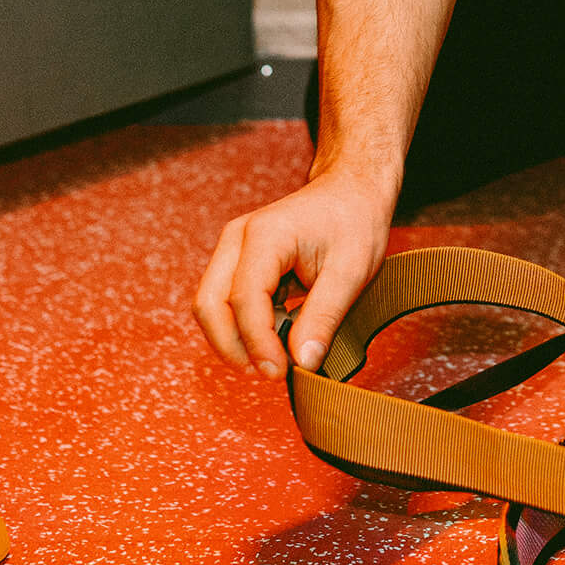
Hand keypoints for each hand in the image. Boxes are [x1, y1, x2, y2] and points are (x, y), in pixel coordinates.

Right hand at [196, 165, 397, 377]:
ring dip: (237, 340)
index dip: (258, 344)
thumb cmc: (354, 222)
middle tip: (272, 372)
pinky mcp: (238, 262)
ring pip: (211, 308)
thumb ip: (324, 318)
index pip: (244, 301)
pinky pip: (226, 303)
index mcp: (264, 236)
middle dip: (234, 348)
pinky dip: (245, 328)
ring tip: (279, 356)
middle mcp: (237, 239)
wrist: (352, 191)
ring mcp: (233, 249)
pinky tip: (279, 335)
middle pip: (209, 306)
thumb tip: (302, 362)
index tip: (281, 373)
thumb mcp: (351, 272)